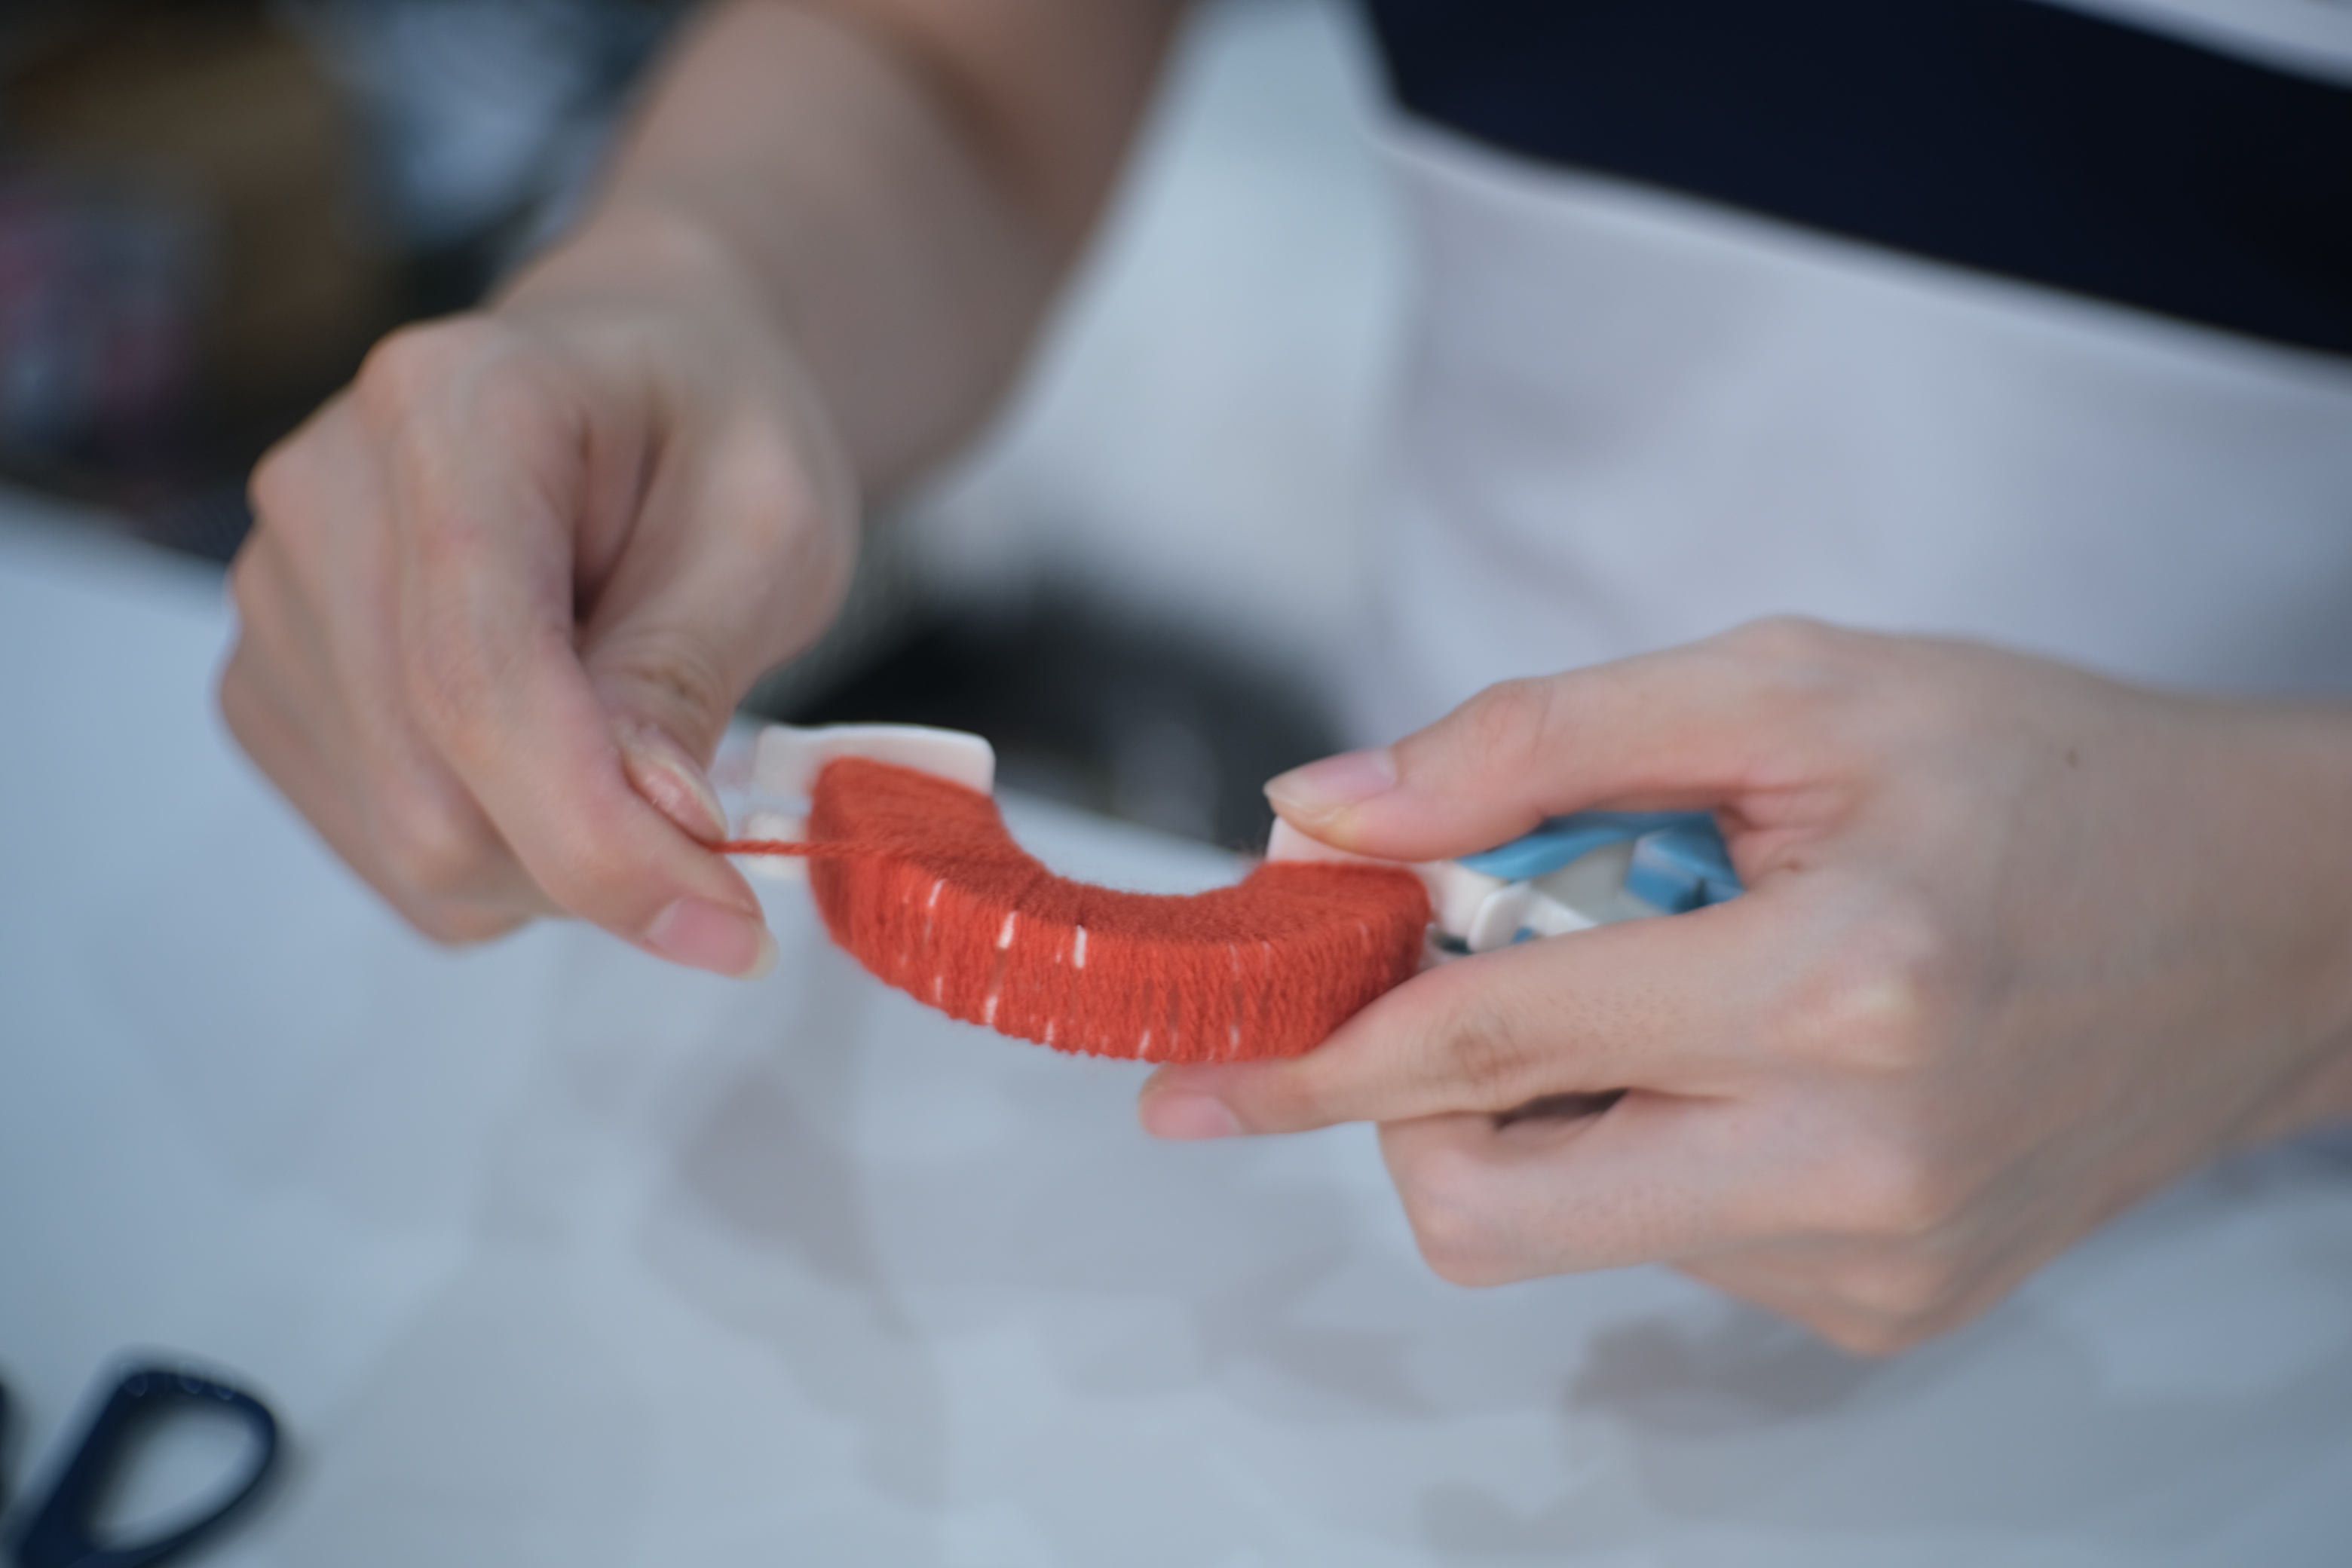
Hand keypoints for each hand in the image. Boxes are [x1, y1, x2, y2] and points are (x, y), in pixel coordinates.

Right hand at [221, 213, 854, 972]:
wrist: (641, 377)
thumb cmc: (711, 431)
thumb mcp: (769, 525)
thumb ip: (692, 668)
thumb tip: (659, 824)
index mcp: (451, 410)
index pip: (480, 681)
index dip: (601, 841)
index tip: (730, 924)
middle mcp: (321, 496)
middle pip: (430, 796)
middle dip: (594, 862)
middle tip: (712, 830)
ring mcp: (274, 596)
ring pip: (404, 846)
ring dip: (552, 864)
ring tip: (633, 750)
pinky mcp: (273, 684)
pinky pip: (382, 855)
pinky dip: (500, 860)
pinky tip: (561, 763)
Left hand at [1139, 619, 2351, 1351]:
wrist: (2263, 921)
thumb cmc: (2036, 771)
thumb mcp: (1789, 688)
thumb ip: (1537, 742)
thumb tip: (1329, 811)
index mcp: (1839, 986)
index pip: (1485, 1046)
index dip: (1310, 1058)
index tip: (1191, 1085)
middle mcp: (1855, 1165)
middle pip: (1488, 1210)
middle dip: (1413, 1107)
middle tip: (1474, 975)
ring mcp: (1871, 1265)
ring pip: (1573, 1221)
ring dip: (1554, 1101)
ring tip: (1684, 975)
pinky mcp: (1884, 1310)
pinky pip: (1668, 1240)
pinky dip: (1646, 1141)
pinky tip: (1750, 1049)